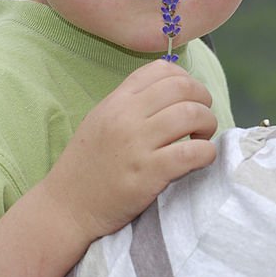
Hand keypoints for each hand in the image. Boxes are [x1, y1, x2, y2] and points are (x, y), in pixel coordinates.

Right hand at [39, 60, 217, 241]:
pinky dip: (206, 153)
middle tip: (202, 120)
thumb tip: (173, 89)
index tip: (191, 98)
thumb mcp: (102, 120)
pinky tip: (200, 159)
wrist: (66, 207)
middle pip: (183, 88)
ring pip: (192, 115)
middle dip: (203, 100)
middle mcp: (126, 116)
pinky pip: (192, 152)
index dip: (186, 79)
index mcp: (117, 101)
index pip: (162, 69)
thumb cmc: (88, 165)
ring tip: (200, 139)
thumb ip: (132, 102)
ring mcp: (137, 144)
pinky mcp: (148, 173)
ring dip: (208, 125)